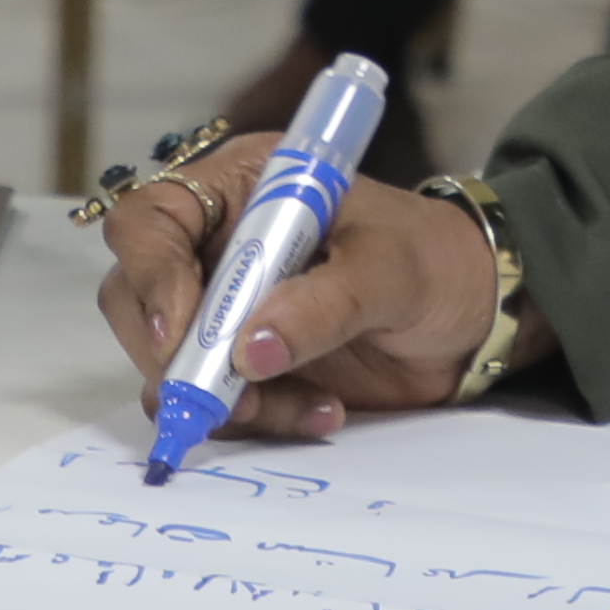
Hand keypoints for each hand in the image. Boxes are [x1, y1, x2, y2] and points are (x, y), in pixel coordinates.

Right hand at [86, 135, 543, 443]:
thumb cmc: (435, 261)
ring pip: (168, 363)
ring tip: (302, 404)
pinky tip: (323, 412)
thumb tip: (247, 351)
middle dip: (174, 355)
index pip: (150, 218)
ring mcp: (226, 309)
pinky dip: (258, 419)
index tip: (183, 331)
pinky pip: (215, 402)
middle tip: (231, 392)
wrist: (475, 313)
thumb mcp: (392, 269)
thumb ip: (325, 305)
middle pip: (135, 298)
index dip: (150, 273)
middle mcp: (217, 246)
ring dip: (221, 398)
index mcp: (242, 189)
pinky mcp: (244, 364)